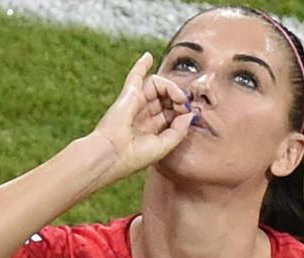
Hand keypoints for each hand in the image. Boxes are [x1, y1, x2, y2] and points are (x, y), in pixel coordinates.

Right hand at [92, 52, 193, 177]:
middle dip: (179, 99)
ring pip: (157, 86)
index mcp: (152, 129)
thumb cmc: (135, 155)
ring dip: (171, 88)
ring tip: (178, 96)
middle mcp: (144, 115)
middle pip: (166, 98)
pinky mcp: (128, 95)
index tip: (190, 115)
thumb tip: (190, 113)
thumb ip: (179, 130)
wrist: (113, 155)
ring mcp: (136, 103)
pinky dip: (141, 65)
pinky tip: (148, 56)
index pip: (172, 112)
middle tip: (185, 104)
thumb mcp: (164, 146)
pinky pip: (135, 76)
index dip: (183, 110)